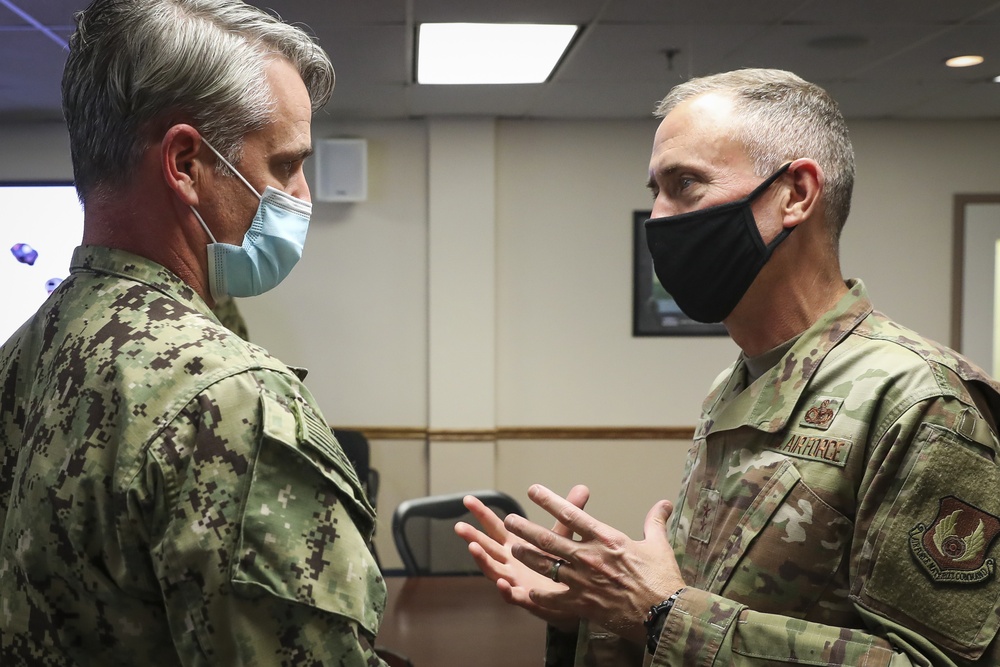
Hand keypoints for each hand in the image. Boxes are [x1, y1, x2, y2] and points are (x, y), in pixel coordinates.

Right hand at [454, 485, 589, 631]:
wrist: (575, 595)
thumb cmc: (561, 564)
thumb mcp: (562, 536)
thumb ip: (568, 513)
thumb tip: (582, 487)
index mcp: (515, 545)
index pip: (495, 526)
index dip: (482, 514)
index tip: (468, 500)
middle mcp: (510, 562)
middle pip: (487, 547)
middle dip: (473, 537)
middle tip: (459, 526)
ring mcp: (514, 580)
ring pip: (493, 570)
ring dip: (482, 560)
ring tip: (473, 548)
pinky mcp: (526, 598)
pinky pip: (512, 596)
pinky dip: (505, 590)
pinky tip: (502, 583)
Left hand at [504, 484, 683, 642]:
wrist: (665, 615)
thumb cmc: (662, 579)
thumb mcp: (659, 545)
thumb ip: (655, 522)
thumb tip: (664, 503)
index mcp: (606, 539)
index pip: (572, 514)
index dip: (550, 501)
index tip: (533, 490)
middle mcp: (589, 557)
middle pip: (549, 539)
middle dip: (526, 528)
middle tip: (510, 520)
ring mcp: (583, 581)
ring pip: (545, 566)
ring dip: (527, 556)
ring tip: (513, 549)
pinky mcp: (582, 604)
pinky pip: (553, 599)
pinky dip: (539, 595)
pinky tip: (527, 590)